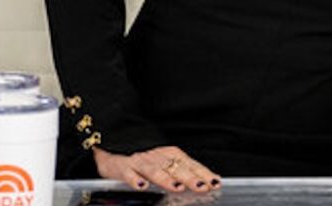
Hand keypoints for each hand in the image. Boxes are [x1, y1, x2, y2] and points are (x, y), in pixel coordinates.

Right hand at [93, 145, 220, 193]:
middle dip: (190, 177)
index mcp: (171, 155)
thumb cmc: (146, 158)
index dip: (203, 174)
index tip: (215, 183)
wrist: (116, 144)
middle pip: (176, 168)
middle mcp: (158, 157)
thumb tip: (211, 180)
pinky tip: (142, 186)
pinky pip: (129, 173)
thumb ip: (187, 171)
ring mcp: (141, 162)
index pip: (191, 165)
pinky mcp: (123, 167)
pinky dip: (135, 179)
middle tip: (201, 186)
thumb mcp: (168, 161)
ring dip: (166, 179)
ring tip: (177, 187)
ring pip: (155, 170)